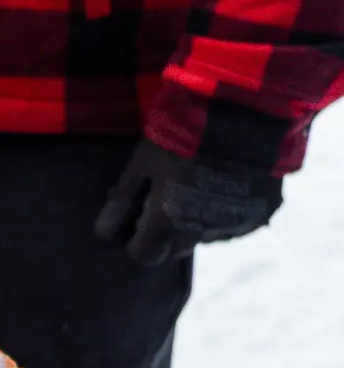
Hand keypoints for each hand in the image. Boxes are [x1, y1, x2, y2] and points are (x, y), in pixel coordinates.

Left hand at [94, 141, 283, 264]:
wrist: (244, 111)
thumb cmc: (181, 134)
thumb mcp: (142, 163)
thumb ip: (123, 200)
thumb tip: (105, 232)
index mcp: (169, 220)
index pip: (144, 256)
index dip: (136, 242)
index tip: (136, 223)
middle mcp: (203, 231)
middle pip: (176, 247)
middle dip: (167, 230)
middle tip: (167, 195)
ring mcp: (237, 224)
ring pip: (207, 235)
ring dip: (198, 220)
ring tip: (199, 182)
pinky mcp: (263, 212)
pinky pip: (237, 223)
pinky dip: (227, 209)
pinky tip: (225, 181)